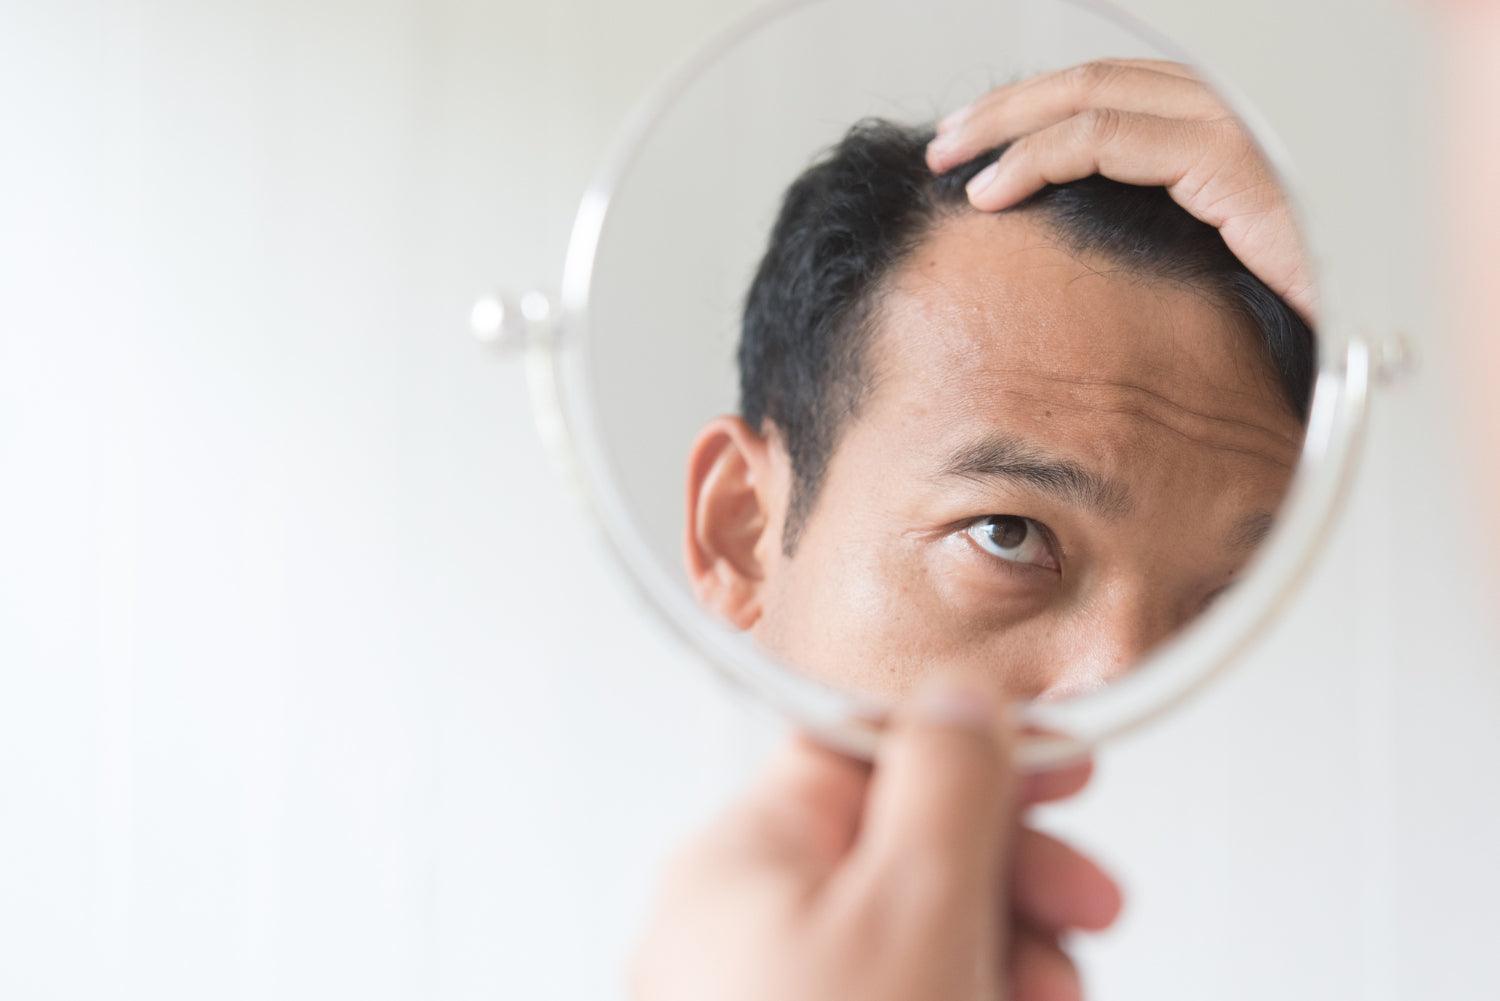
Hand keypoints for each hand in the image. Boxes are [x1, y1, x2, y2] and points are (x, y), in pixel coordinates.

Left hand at [630, 680, 1121, 1000]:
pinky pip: (901, 995)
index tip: (1068, 765)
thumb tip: (960, 698)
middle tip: (1092, 910)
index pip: (863, 749)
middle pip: (903, 847)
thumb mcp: (915, 909)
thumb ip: (945, 783)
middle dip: (1015, 875)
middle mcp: (740, 928)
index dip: (975, 746)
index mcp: (740, 861)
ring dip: (1011, 955)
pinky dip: (972, 998)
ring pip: (918, 935)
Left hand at [926, 59, 1315, 323]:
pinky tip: (993, 190)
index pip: (1114, 92)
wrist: (1365, 329)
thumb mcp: (1200, 255)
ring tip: (951, 160)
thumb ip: (1148, 228)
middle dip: (1008, 107)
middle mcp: (1226, 111)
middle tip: (946, 141)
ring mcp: (1228, 126)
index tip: (979, 145)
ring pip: (1089, 96)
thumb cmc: (1290, 303)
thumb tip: (1074, 242)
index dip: (1038, 110)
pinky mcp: (1223, 159)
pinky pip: (1104, 141)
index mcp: (1218, 127)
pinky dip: (1036, 159)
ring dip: (1005, 125)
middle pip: (1094, 80)